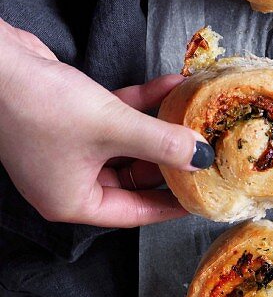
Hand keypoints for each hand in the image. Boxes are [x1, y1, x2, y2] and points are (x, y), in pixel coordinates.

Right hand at [0, 18, 213, 227]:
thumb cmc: (44, 108)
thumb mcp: (113, 128)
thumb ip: (161, 143)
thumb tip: (201, 157)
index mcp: (73, 201)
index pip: (133, 212)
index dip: (170, 204)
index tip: (201, 196)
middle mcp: (69, 180)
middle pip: (132, 178)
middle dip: (168, 161)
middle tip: (204, 152)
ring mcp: (69, 148)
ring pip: (126, 144)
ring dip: (158, 126)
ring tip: (193, 116)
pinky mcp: (70, 117)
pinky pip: (115, 117)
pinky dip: (141, 103)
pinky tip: (169, 84)